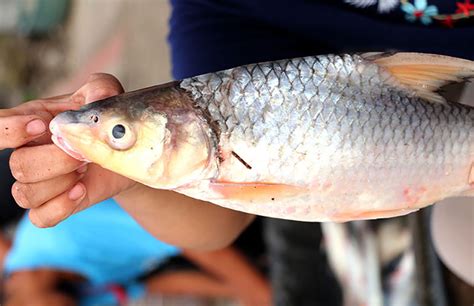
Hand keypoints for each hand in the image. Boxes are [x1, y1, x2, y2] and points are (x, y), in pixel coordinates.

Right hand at [7, 73, 135, 226]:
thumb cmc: (105, 122)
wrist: (124, 153)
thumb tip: (98, 97)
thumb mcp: (106, 97)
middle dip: (56, 161)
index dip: (10, 130)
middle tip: (83, 155)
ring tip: (85, 169)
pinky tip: (82, 190)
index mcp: (30, 122)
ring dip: (60, 183)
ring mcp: (38, 181)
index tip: (43, 126)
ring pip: (25, 193)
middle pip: (18, 165)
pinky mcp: (53, 204)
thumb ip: (100, 88)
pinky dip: (61, 207)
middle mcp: (28, 153)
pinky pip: (40, 217)